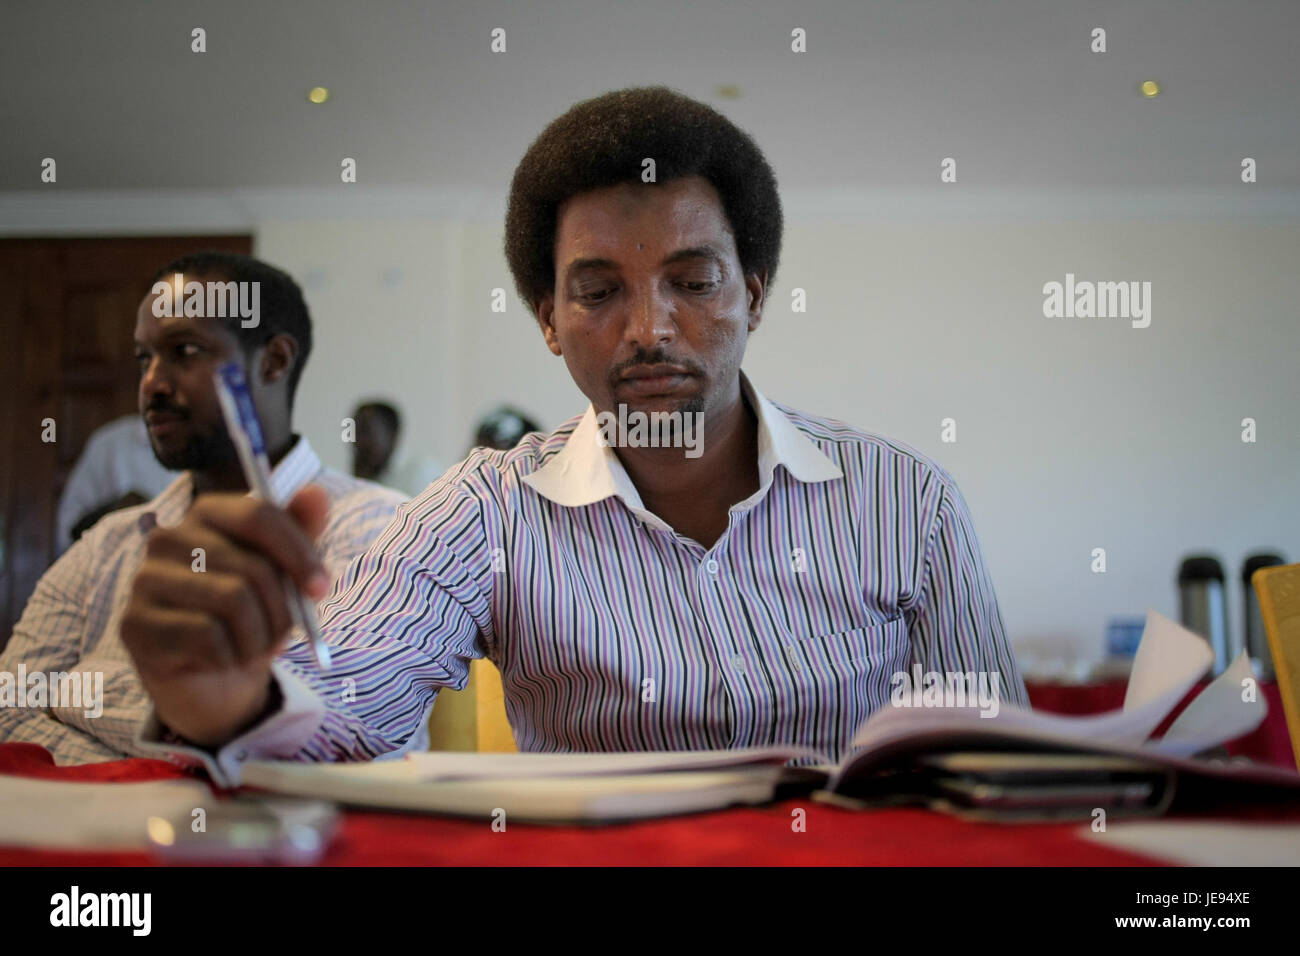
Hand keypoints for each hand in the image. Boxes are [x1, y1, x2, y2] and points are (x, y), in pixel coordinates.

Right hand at [121, 485, 330, 748]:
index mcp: (207, 514)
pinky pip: (208, 637)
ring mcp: (145, 579)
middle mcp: (168, 538)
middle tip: (286, 633)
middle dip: (283, 609)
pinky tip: (223, 659)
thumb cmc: (251, 615)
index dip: (298, 552)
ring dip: (259, 638)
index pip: (258, 514)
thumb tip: (317, 493)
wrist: (212, 678)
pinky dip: (232, 657)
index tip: (321, 588)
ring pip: (233, 602)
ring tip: (253, 647)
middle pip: (252, 567)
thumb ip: (301, 532)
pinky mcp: (134, 624)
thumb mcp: (284, 573)